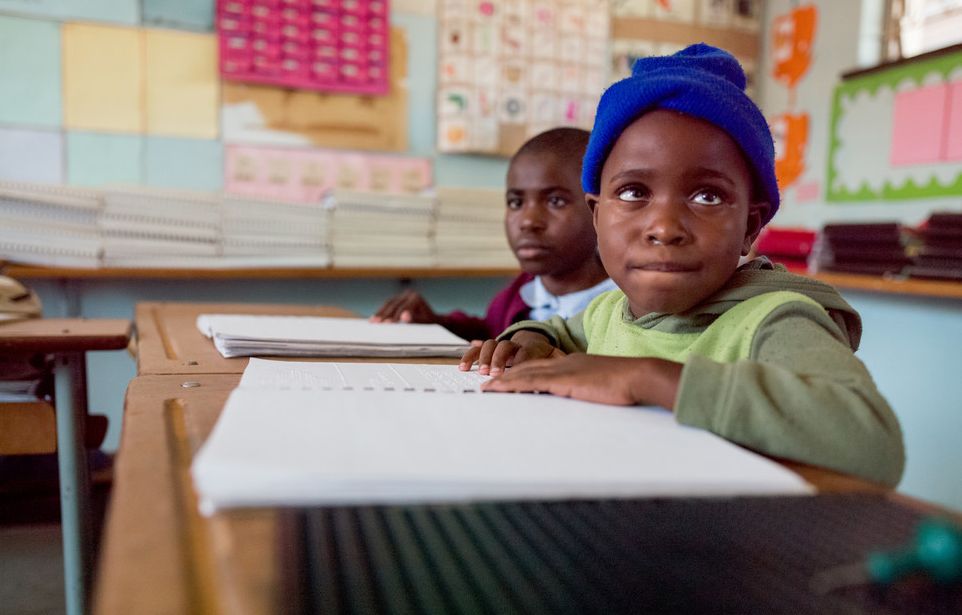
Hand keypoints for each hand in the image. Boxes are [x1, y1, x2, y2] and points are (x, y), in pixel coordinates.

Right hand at [370, 290, 437, 323]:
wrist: (431, 319)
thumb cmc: (428, 322)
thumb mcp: (424, 321)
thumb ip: (414, 319)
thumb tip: (404, 317)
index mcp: (416, 297)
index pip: (403, 307)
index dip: (394, 316)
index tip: (387, 324)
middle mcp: (409, 293)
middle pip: (394, 304)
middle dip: (384, 314)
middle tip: (376, 323)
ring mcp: (403, 295)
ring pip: (389, 303)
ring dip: (380, 312)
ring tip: (372, 321)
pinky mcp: (398, 298)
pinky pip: (388, 304)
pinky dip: (381, 311)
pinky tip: (374, 318)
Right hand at [459, 330, 563, 374]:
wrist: (535, 341)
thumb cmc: (546, 356)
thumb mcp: (558, 359)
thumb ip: (561, 363)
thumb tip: (569, 371)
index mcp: (534, 346)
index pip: (527, 351)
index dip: (520, 360)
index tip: (516, 372)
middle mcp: (516, 343)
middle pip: (506, 346)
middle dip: (499, 359)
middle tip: (494, 373)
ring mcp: (502, 344)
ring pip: (491, 345)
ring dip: (483, 358)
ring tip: (480, 371)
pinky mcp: (491, 348)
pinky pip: (479, 348)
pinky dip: (470, 355)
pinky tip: (464, 367)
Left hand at [481, 354, 683, 407]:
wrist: (639, 376)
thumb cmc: (630, 384)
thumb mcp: (606, 385)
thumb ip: (592, 389)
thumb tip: (586, 399)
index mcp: (575, 363)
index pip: (542, 366)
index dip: (523, 371)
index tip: (509, 377)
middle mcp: (564, 363)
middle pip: (528, 367)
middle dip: (507, 374)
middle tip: (489, 381)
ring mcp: (562, 370)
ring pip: (523, 373)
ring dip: (502, 381)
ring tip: (486, 389)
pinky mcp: (562, 380)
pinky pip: (528, 382)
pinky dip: (510, 385)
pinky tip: (497, 389)